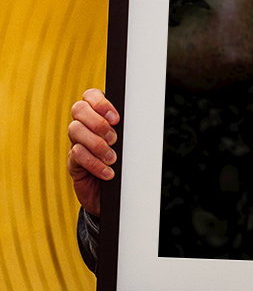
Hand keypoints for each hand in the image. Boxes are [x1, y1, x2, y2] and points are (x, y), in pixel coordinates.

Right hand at [67, 89, 119, 215]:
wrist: (115, 194)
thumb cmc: (125, 164)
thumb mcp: (129, 144)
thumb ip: (128, 130)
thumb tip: (140, 121)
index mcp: (98, 115)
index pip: (90, 95)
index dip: (100, 103)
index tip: (116, 118)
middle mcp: (84, 126)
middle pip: (79, 109)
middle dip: (98, 122)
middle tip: (114, 139)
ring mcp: (76, 143)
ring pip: (75, 130)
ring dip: (97, 144)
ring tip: (112, 158)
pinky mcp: (73, 162)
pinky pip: (77, 154)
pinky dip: (94, 163)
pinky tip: (108, 172)